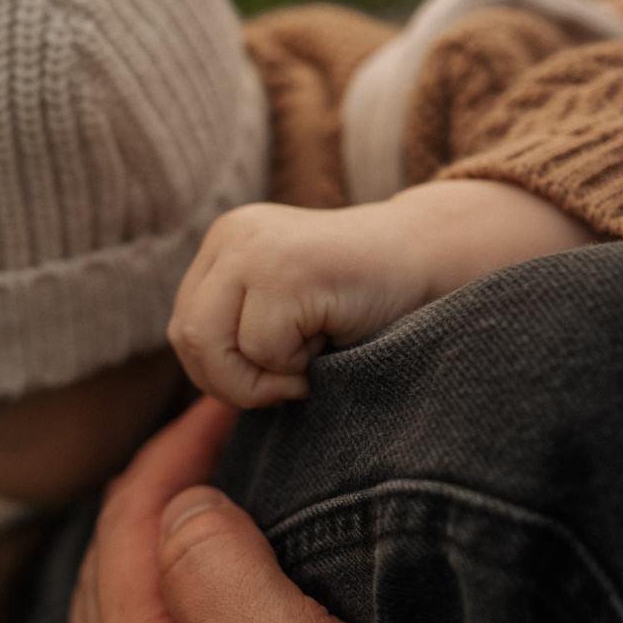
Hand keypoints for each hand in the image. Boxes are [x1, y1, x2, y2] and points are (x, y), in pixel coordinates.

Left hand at [66, 397, 563, 622]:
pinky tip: (233, 619)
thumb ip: (218, 572)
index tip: (225, 400)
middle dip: (152, 503)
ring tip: (217, 507)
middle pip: (111, 588)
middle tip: (216, 437)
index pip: (127, 538)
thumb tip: (183, 508)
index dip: (169, 455)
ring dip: (159, 564)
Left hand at [170, 180, 590, 408]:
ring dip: (264, 378)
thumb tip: (198, 388)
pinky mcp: (286, 267)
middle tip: (295, 380)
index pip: (184, 330)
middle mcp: (230, 234)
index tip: (281, 373)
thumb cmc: (366, 305)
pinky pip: (261, 349)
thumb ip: (236, 333)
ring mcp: (255, 246)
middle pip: (188, 340)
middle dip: (237, 381)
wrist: (438, 267)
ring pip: (213, 347)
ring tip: (311, 363)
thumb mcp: (282, 312)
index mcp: (223, 243)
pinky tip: (333, 345)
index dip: (224, 371)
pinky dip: (296, 370)